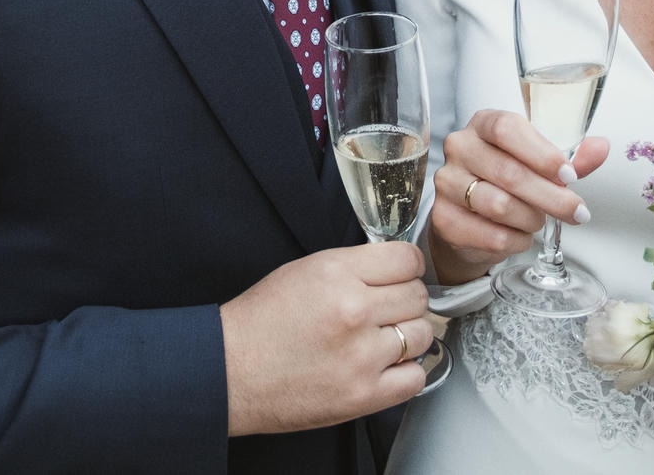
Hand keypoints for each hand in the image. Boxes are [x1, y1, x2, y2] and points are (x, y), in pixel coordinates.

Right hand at [221, 241, 432, 435]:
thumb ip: (355, 267)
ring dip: (408, 336)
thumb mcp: (306, 271)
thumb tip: (397, 269)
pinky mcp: (363, 394)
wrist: (231, 371)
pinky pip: (415, 377)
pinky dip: (405, 372)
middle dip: (405, 300)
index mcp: (337, 273)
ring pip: (422, 334)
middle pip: (418, 296)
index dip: (407, 267)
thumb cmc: (262, 322)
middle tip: (386, 310)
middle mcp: (354, 311)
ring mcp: (362, 355)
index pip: (408, 259)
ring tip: (382, 339)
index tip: (400, 276)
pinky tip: (384, 367)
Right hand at [428, 109, 607, 285]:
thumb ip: (571, 156)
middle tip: (577, 212)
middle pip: (509, 172)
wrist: (470, 215)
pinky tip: (520, 236)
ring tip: (539, 221)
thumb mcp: (540, 162)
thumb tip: (601, 148)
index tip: (569, 175)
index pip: (508, 129)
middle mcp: (459, 147)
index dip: (542, 154)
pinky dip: (516, 240)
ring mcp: (447, 183)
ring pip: (501, 206)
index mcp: (483, 124)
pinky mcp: (443, 219)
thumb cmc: (507, 179)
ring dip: (532, 219)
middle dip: (551, 197)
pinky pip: (491, 235)